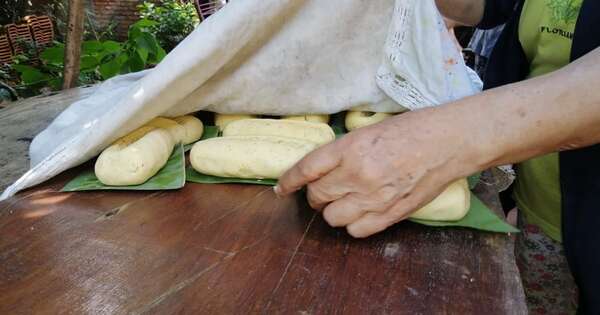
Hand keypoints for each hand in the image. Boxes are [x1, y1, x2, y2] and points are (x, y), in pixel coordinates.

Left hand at [275, 108, 476, 237]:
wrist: (448, 142)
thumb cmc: (412, 129)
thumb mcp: (369, 131)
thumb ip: (343, 152)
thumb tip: (320, 169)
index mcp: (349, 148)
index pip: (306, 168)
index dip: (289, 180)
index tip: (281, 187)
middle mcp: (357, 174)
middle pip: (316, 196)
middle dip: (315, 195)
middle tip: (323, 190)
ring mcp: (374, 197)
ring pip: (332, 218)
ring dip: (332, 210)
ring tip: (344, 201)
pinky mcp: (390, 214)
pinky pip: (356, 231)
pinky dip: (352, 225)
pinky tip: (360, 213)